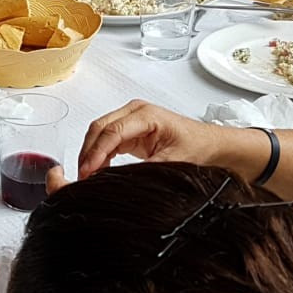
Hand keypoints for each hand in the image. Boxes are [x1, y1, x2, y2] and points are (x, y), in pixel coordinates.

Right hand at [76, 100, 212, 177]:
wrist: (209, 144)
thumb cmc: (197, 144)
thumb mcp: (175, 160)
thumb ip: (149, 169)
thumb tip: (126, 179)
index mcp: (146, 114)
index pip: (112, 131)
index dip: (96, 151)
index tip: (88, 169)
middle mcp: (135, 112)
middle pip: (99, 128)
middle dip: (87, 152)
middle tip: (82, 174)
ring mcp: (130, 120)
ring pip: (99, 133)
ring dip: (91, 153)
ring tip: (88, 175)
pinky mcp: (129, 131)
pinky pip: (106, 140)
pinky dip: (99, 154)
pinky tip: (98, 169)